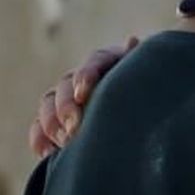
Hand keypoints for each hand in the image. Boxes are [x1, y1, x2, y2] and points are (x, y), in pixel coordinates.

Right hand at [29, 36, 140, 155]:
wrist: (151, 120)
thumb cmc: (154, 94)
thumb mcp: (150, 80)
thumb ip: (138, 63)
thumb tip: (131, 40)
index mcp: (112, 61)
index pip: (95, 60)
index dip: (86, 75)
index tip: (83, 95)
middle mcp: (85, 76)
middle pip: (66, 83)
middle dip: (67, 106)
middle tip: (74, 128)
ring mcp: (68, 97)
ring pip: (48, 103)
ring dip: (52, 123)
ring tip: (65, 142)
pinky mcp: (57, 120)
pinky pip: (40, 126)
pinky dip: (40, 138)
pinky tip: (46, 153)